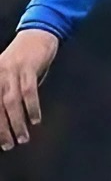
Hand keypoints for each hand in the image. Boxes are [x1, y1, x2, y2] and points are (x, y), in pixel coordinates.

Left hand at [0, 28, 59, 148]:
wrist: (37, 35)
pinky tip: (35, 120)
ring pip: (11, 102)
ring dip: (17, 123)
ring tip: (23, 138)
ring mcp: (11, 70)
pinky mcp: (27, 67)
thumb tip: (7, 119)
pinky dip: (32, 107)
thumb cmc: (23, 59)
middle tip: (7, 145)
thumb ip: (6, 93)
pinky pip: (28, 91)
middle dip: (1, 128)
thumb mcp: (7, 74)